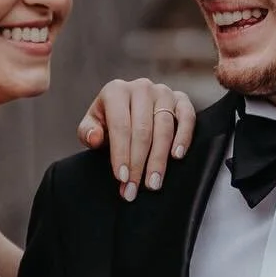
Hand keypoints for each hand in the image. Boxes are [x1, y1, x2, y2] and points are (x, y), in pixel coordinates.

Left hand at [77, 79, 196, 198]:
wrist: (129, 109)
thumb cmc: (109, 121)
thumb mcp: (93, 125)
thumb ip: (87, 132)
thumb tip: (95, 138)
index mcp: (116, 91)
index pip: (120, 125)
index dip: (121, 153)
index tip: (121, 178)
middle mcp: (141, 88)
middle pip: (143, 130)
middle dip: (138, 163)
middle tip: (134, 188)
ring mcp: (163, 92)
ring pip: (164, 127)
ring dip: (159, 159)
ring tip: (153, 183)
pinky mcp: (181, 99)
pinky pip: (187, 116)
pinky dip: (184, 136)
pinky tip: (176, 156)